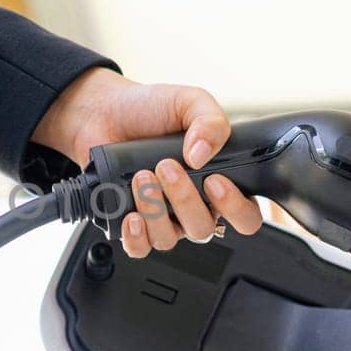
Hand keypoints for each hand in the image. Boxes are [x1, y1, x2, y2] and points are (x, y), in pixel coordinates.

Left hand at [31, 68, 263, 256]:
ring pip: (169, 239)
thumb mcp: (190, 102)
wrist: (105, 110)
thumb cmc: (151, 108)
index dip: (235, 208)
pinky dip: (136, 236)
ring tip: (141, 177)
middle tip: (166, 167)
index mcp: (217, 181)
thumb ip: (211, 122)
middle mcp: (192, 205)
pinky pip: (140, 248)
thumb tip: (202, 155)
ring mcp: (162, 217)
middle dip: (185, 199)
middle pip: (203, 228)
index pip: (245, 216)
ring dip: (155, 210)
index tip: (214, 181)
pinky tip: (131, 215)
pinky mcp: (131, 222)